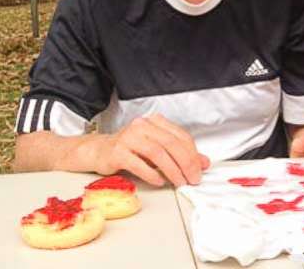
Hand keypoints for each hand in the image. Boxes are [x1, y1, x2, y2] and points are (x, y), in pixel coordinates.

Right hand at [92, 114, 209, 186]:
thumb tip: (203, 163)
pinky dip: (152, 174)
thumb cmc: (131, 149)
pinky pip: (139, 164)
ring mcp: (129, 137)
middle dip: (186, 163)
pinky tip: (159, 181)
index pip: (181, 136)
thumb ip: (180, 154)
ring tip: (178, 182)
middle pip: (171, 144)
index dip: (193, 154)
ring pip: (157, 153)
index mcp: (155, 121)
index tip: (200, 170)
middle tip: (192, 179)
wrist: (100, 151)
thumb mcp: (158, 149)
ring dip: (172, 170)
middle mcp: (143, 125)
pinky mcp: (118, 152)